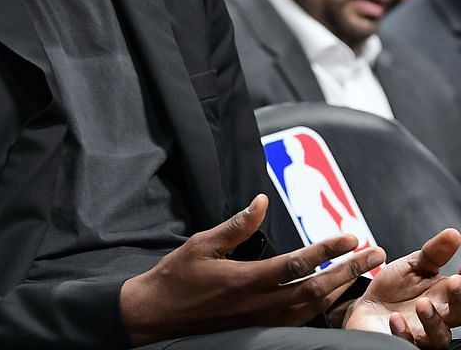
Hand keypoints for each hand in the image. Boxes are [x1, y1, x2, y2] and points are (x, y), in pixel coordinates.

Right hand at [120, 193, 385, 344]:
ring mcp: (261, 320)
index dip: (327, 249)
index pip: (298, 263)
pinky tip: (329, 295)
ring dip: (339, 289)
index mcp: (246, 279)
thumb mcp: (202, 244)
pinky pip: (299, 319)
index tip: (349, 235)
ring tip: (359, 272)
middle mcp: (259, 303)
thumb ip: (237, 225)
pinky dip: (320, 306)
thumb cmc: (175, 277)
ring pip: (312, 307)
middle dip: (348, 270)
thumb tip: (260, 201)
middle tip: (373, 253)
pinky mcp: (258, 329)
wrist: (156, 315)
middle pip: (316, 288)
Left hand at [343, 228, 460, 347]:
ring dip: (433, 320)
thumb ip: (434, 253)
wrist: (364, 309)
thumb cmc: (392, 290)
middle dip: (460, 299)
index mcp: (444, 297)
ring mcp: (421, 333)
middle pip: (458, 314)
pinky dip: (403, 331)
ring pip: (438, 335)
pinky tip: (395, 319)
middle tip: (456, 282)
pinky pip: (406, 342)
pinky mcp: (400, 342)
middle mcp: (438, 317)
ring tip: (423, 304)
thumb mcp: (413, 266)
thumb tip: (453, 234)